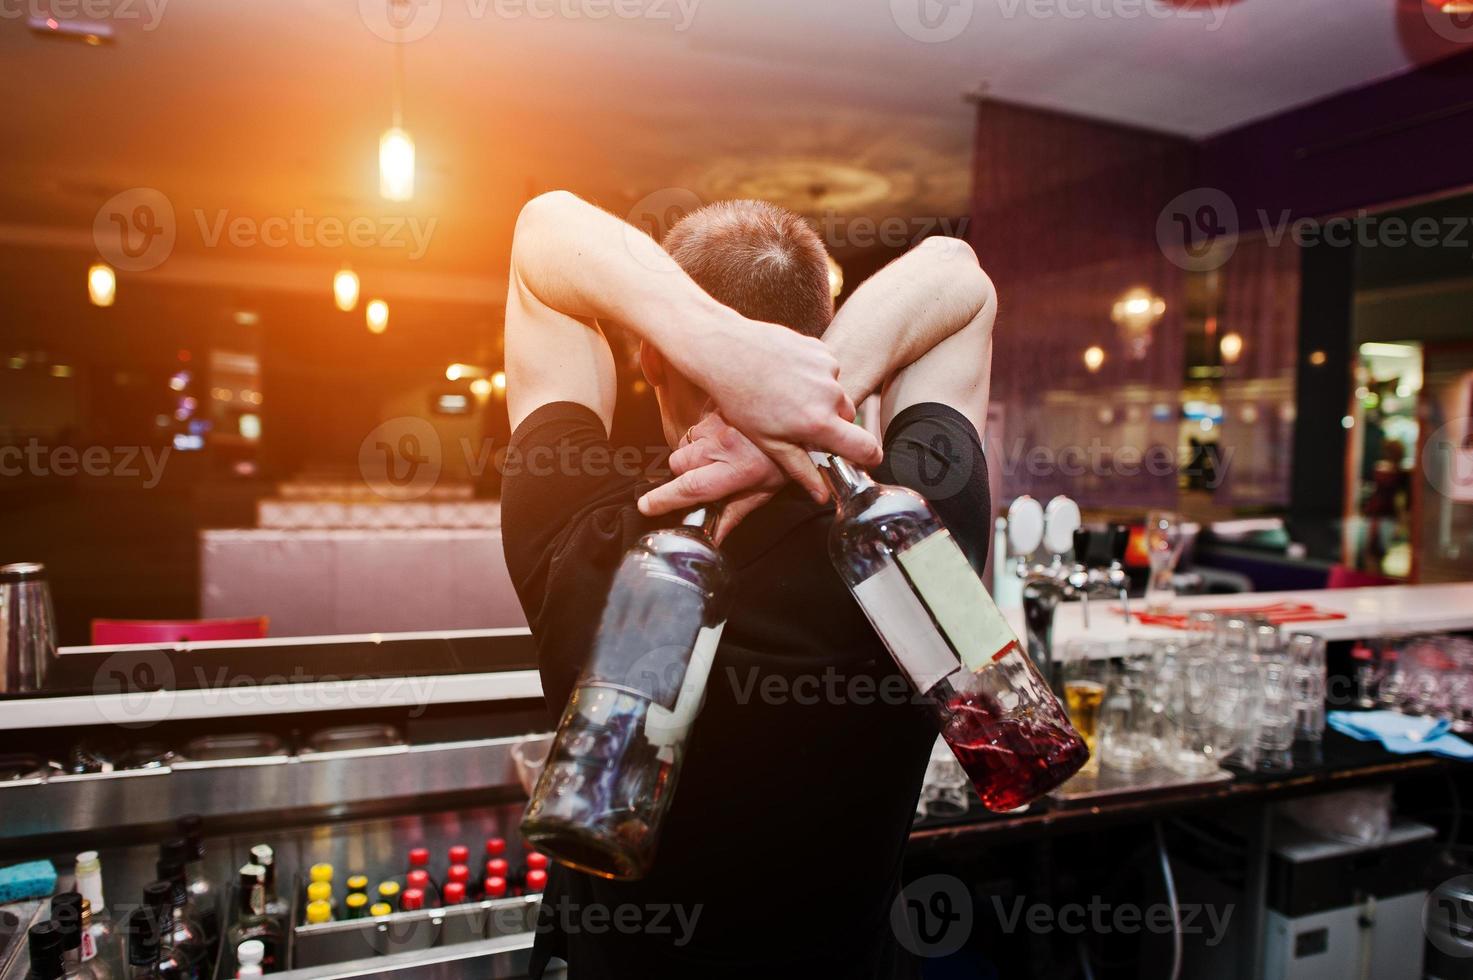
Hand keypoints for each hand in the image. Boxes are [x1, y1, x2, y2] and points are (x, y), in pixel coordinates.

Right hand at [638, 413, 783, 541]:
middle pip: (678, 465)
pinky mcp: (714, 411)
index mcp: (736, 470)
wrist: (797, 421)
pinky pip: (693, 430)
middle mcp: (722, 446)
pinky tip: (718, 442)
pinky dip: (699, 440)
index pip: (691, 488)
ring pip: (683, 447)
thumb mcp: (764, 491)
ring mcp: (716, 425)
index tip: (646, 507)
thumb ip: (735, 514)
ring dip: (690, 456)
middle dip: (681, 476)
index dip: (664, 499)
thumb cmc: (784, 460)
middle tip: (701, 479)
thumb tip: (715, 538)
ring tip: (713, 459)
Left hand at [676, 316, 882, 500]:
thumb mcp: (769, 442)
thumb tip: (822, 494)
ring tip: (788, 396)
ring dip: (821, 399)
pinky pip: (826, 369)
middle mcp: (829, 394)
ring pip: (836, 392)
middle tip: (802, 424)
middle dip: (833, 425)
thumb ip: (801, 469)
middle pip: (848, 418)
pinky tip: (787, 376)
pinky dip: (813, 375)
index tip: (864, 460)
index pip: (865, 447)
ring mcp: (826, 368)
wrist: (726, 352)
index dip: (869, 457)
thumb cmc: (741, 399)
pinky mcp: (819, 349)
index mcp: (819, 422)